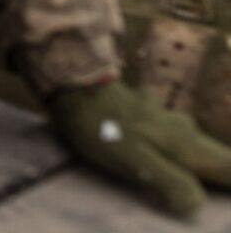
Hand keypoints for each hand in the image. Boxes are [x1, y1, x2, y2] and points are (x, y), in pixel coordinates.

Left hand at [49, 80, 230, 216]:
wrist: (73, 83)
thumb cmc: (103, 126)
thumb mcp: (136, 160)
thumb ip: (170, 181)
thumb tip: (198, 204)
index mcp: (187, 144)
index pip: (229, 165)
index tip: (222, 191)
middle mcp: (184, 130)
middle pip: (217, 157)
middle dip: (222, 174)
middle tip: (210, 187)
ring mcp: (166, 119)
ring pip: (194, 147)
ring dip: (198, 163)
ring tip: (190, 178)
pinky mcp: (147, 115)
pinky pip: (172, 138)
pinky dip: (174, 151)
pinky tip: (162, 155)